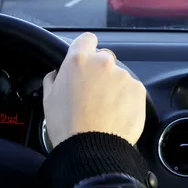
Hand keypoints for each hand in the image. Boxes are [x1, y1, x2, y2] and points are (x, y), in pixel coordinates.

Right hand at [42, 32, 145, 146]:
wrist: (91, 148)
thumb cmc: (67, 125)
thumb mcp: (49, 98)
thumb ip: (54, 78)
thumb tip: (58, 73)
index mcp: (78, 60)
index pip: (87, 39)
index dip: (87, 48)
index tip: (87, 59)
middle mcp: (103, 62)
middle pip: (104, 59)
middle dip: (100, 72)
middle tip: (94, 94)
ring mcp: (122, 75)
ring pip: (119, 77)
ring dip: (114, 88)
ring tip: (106, 110)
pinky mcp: (138, 89)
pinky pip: (132, 90)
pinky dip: (127, 99)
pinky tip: (117, 114)